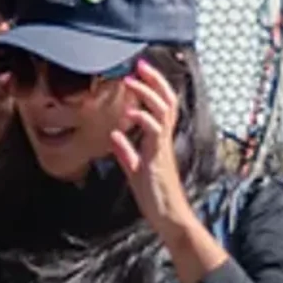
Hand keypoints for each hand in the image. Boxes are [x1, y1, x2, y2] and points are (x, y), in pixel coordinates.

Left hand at [106, 63, 195, 228]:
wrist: (168, 217)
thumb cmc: (154, 197)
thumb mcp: (135, 171)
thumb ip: (126, 153)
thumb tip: (114, 136)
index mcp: (158, 141)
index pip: (160, 106)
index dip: (153, 87)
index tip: (139, 71)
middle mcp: (163, 140)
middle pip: (166, 101)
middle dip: (154, 81)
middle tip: (140, 64)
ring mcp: (162, 148)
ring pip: (162, 112)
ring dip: (147, 94)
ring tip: (132, 81)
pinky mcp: (157, 159)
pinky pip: (154, 134)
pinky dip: (142, 121)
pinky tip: (128, 116)